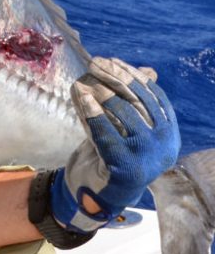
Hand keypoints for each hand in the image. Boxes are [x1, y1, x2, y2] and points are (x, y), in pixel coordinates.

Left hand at [51, 57, 179, 232]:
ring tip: (86, 80)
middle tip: (96, 63)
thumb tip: (147, 70)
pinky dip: (94, 114)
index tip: (113, 61)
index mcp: (169, 133)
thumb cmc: (114, 155)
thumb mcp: (127, 127)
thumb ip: (136, 102)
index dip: (133, 76)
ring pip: (125, 115)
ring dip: (102, 93)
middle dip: (116, 78)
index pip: (154, 96)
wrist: (102, 193)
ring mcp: (147, 156)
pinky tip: (83, 98)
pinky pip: (108, 134)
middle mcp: (164, 145)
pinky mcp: (126, 167)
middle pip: (139, 102)